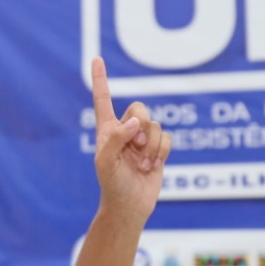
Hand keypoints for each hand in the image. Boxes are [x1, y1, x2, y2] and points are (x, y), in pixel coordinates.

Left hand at [89, 56, 170, 222]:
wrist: (130, 206)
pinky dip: (161, 152)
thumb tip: (135, 121)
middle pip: (140, 107)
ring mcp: (143, 139)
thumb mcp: (105, 162)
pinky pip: (168, 138)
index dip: (100, 79)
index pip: (103, 99)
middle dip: (142, 127)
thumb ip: (116, 138)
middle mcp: (125, 130)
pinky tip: (152, 167)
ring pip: (156, 124)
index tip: (96, 59)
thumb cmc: (112, 185)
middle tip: (136, 147)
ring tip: (142, 165)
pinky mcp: (158, 150)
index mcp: (107, 129)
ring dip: (151, 147)